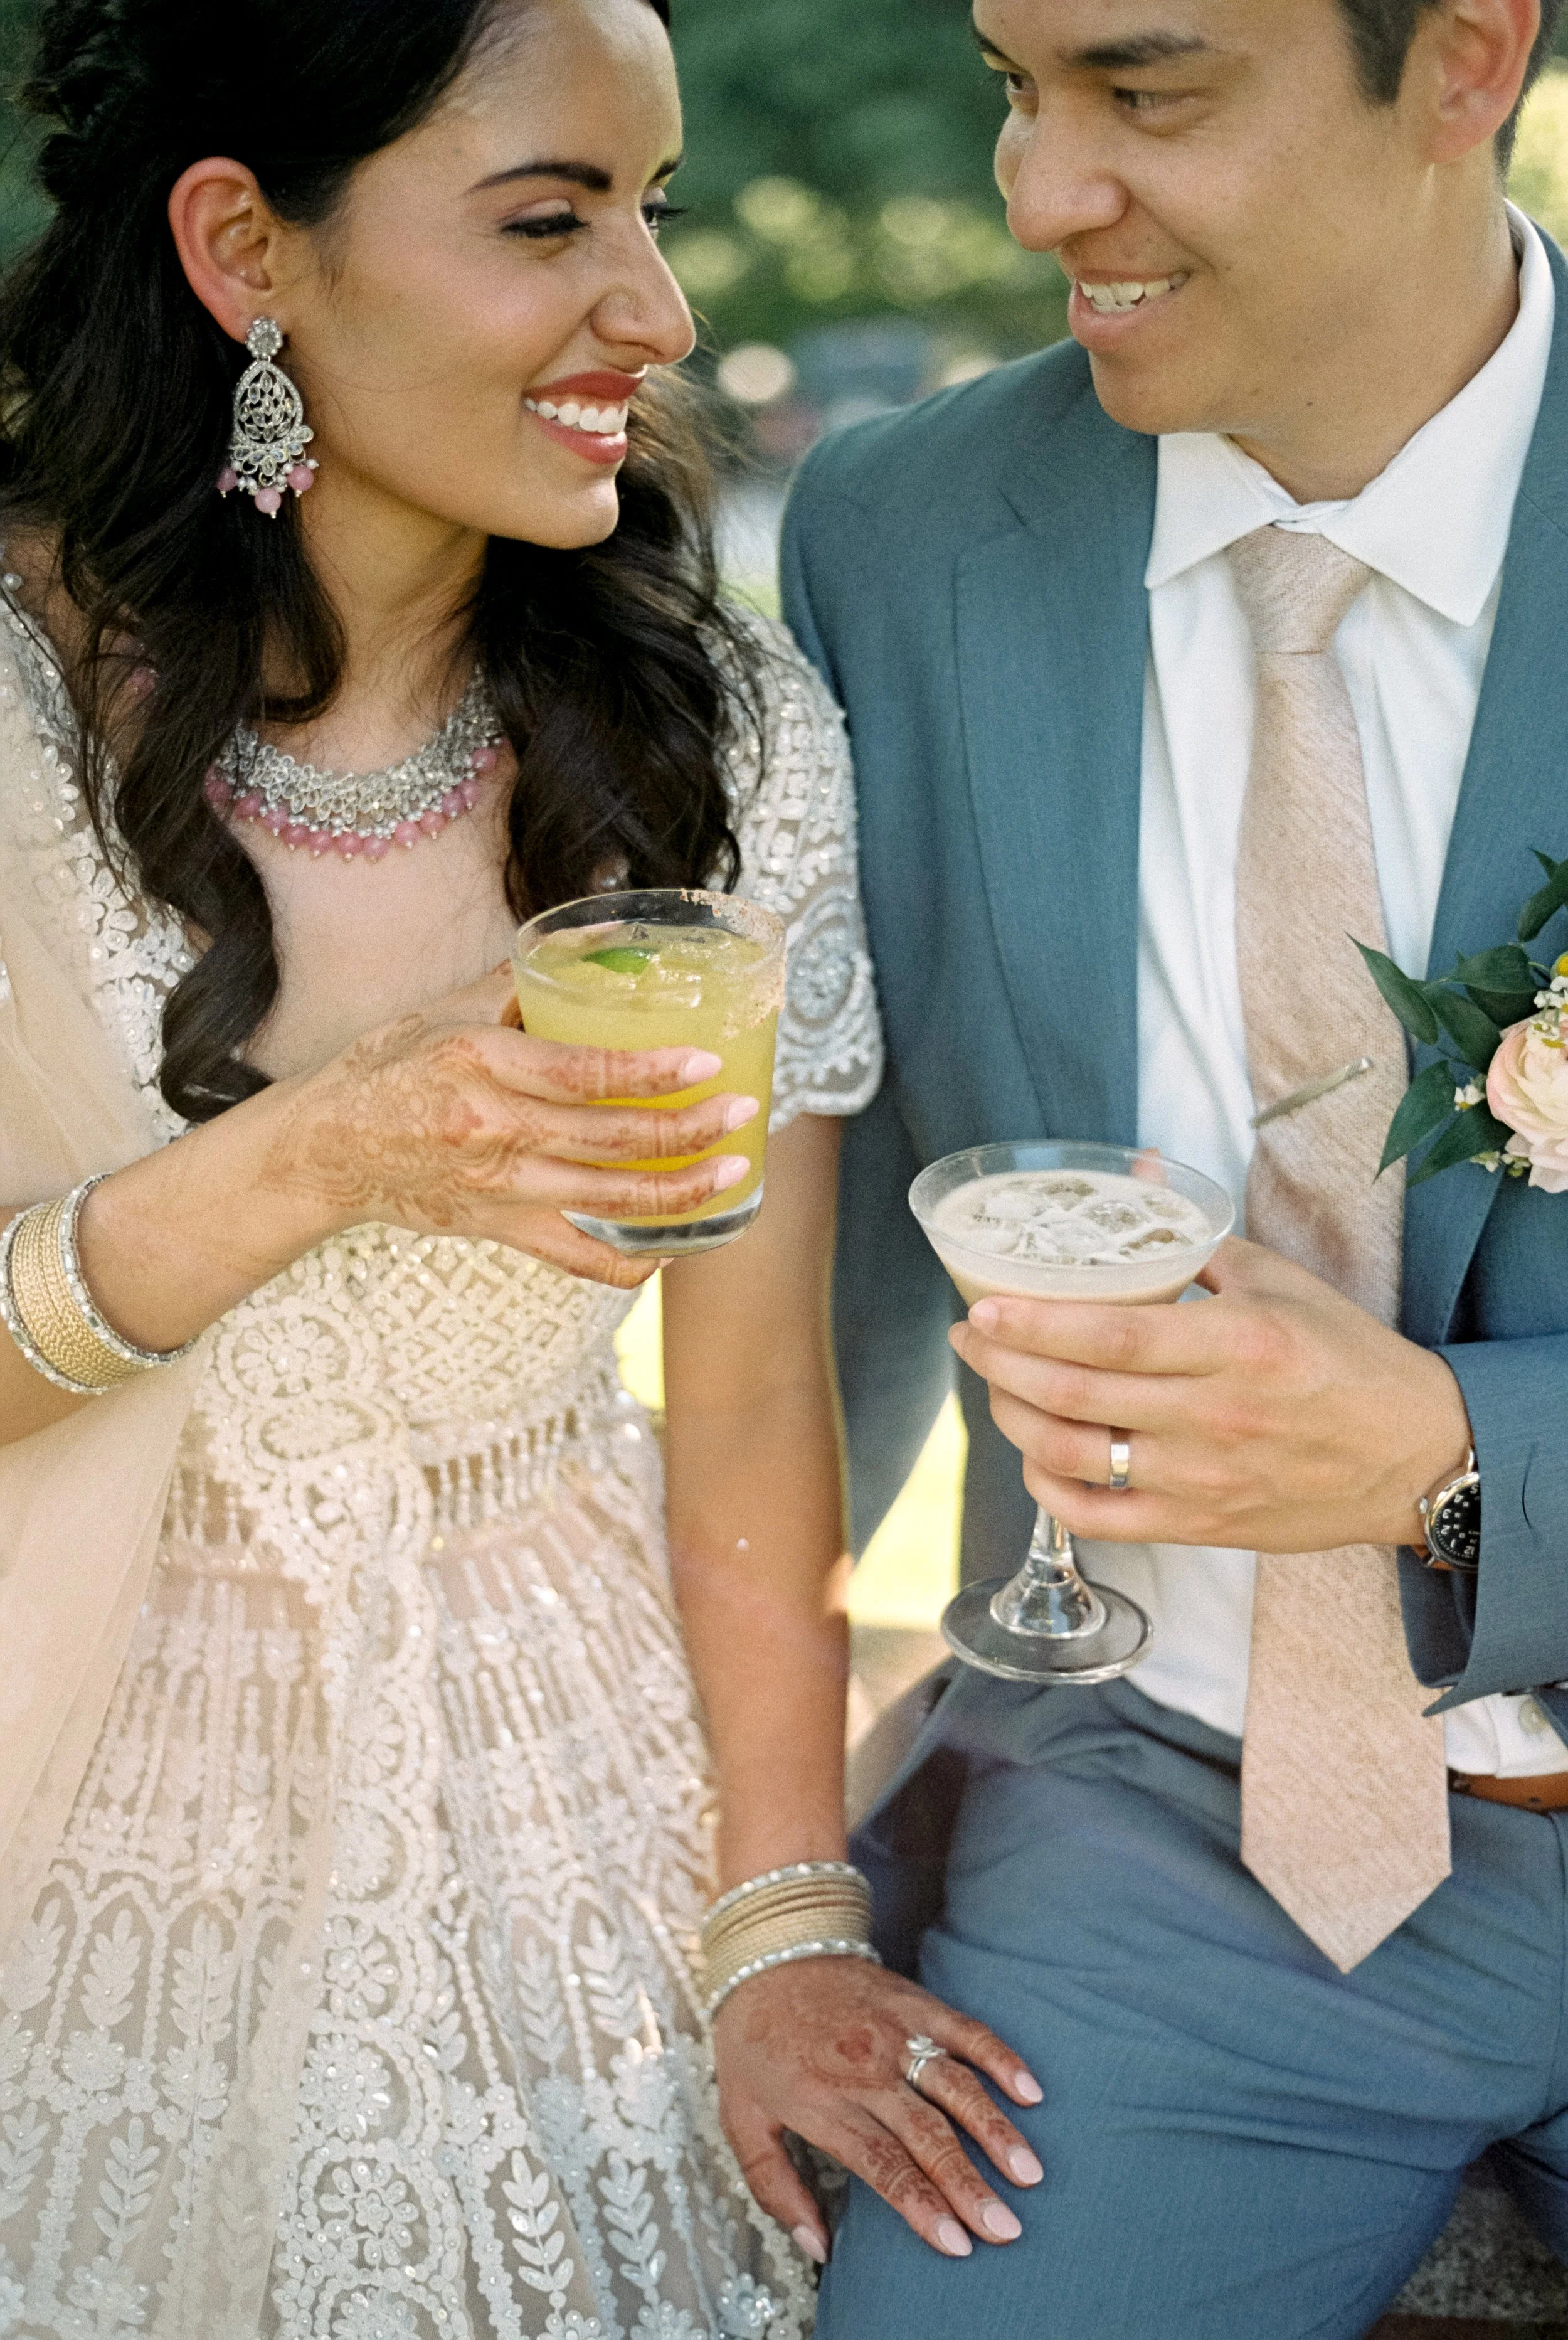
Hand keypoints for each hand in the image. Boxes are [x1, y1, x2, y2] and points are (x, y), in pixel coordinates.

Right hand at [258, 966, 757, 1288]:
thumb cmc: (388, 1069)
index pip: (581, 1071)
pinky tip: (674, 1246)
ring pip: (605, 1202)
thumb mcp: (446, 1009)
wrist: (325, 1149)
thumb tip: (597, 930)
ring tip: (731, 1175)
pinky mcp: (496, 1229)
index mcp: (480, 1062)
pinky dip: (629, 1261)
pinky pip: (576, 1258)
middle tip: (741, 1114)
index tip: (705, 1062)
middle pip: (608, 1140)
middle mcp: (491, 1128)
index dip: (650, 1071)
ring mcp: (496, 1187)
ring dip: (678, 1194)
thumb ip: (521, 979)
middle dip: (686, 1131)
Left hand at [714, 1957, 1042, 2262]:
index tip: (958, 2244)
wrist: (767, 1951)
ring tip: (1028, 2171)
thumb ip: (775, 2189)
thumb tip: (816, 2249)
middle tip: (1006, 2227)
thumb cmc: (753, 2042)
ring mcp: (895, 2033)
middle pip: (928, 2135)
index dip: (922, 2206)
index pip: (883, 2164)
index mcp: (824, 2104)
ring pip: (955, 2086)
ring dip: (995, 2130)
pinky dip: (999, 2059)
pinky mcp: (915, 2002)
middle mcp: (865, 2071)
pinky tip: (1029, 2091)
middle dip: (969, 2185)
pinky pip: (965, 2031)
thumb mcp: (740, 2120)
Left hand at [949, 1235, 1472, 1551]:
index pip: (1112, 1336)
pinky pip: (1096, 1519)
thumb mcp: (1280, 1280)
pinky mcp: (1199, 1526)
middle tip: (970, 1335)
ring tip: (996, 1382)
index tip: (984, 1305)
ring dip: (1015, 1418)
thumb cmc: (1345, 1358)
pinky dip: (1047, 1488)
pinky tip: (1033, 1454)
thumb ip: (1194, 1236)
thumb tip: (1136, 1170)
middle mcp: (1213, 1418)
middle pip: (1075, 1396)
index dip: (1035, 1324)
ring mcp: (1202, 1481)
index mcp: (1238, 1345)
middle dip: (1002, 1363)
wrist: (1413, 1453)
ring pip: (1073, 1458)